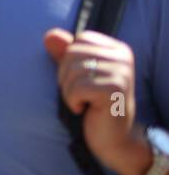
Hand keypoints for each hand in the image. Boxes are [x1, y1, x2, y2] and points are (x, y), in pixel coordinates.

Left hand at [44, 28, 150, 174]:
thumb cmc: (92, 104)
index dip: (69, 60)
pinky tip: (85, 109)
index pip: (80, 40)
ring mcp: (122, 74)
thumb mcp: (76, 74)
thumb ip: (64, 53)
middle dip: (66, 76)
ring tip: (83, 102)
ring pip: (73, 71)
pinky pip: (77, 88)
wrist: (112, 139)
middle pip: (74, 53)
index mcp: (117, 49)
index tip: (81, 80)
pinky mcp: (115, 90)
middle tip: (80, 95)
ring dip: (69, 91)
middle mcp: (124, 57)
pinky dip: (72, 101)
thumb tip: (50, 35)